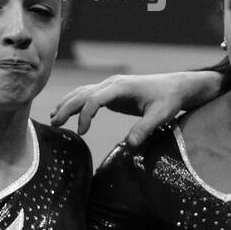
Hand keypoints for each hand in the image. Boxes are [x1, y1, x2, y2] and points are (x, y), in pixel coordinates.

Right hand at [50, 71, 221, 147]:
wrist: (177, 87)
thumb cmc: (169, 100)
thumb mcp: (161, 115)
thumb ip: (144, 128)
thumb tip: (130, 146)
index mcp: (122, 87)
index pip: (94, 98)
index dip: (85, 115)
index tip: (82, 133)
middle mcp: (113, 83)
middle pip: (82, 93)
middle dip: (67, 108)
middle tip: (55, 125)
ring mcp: (111, 86)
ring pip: (82, 92)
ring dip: (67, 104)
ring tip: (54, 120)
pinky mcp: (112, 92)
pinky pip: (88, 95)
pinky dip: (75, 102)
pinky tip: (65, 112)